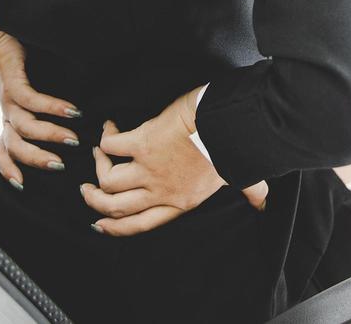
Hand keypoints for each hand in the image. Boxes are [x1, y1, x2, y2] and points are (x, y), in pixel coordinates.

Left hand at [0, 23, 80, 189]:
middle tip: (60, 165)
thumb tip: (75, 125)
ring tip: (72, 139)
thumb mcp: (29, 94)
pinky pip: (32, 101)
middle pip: (15, 146)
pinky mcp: (14, 83)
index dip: (9, 169)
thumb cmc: (21, 64)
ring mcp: (9, 99)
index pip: (4, 150)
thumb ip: (42, 112)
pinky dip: (53, 108)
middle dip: (36, 159)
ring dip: (49, 135)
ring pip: (25, 128)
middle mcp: (7, 113)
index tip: (23, 186)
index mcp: (8, 119)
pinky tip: (71, 111)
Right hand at [82, 86, 267, 235]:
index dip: (116, 228)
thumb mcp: (239, 176)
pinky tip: (110, 127)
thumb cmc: (233, 147)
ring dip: (98, 167)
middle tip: (87, 190)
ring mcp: (148, 168)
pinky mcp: (141, 143)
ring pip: (108, 181)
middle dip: (95, 201)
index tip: (100, 224)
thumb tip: (263, 204)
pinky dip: (106, 136)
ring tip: (97, 154)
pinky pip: (112, 145)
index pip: (141, 225)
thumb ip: (250, 192)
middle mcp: (160, 190)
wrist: (226, 122)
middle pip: (115, 207)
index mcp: (180, 202)